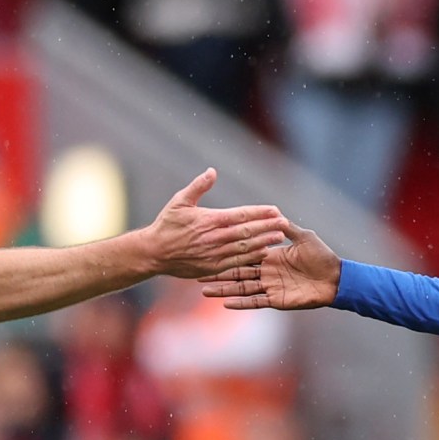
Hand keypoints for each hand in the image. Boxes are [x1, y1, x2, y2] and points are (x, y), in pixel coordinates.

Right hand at [141, 168, 291, 279]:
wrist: (154, 253)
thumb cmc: (166, 225)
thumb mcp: (180, 201)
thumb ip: (198, 186)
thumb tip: (212, 171)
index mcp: (210, 220)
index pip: (241, 214)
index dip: (260, 212)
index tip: (275, 210)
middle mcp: (215, 237)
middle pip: (248, 231)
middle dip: (268, 226)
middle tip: (284, 222)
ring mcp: (215, 254)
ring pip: (245, 247)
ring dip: (264, 241)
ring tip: (279, 237)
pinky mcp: (213, 267)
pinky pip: (237, 262)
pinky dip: (251, 257)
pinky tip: (263, 252)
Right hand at [200, 225, 340, 310]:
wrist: (336, 278)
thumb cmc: (323, 256)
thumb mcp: (304, 237)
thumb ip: (287, 228)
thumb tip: (276, 213)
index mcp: (271, 257)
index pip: (244, 254)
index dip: (227, 252)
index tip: (209, 249)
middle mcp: (267, 273)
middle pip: (237, 273)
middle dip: (217, 274)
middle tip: (197, 273)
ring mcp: (270, 287)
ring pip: (241, 288)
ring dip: (223, 290)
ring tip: (204, 290)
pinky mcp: (277, 300)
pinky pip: (255, 302)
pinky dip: (241, 303)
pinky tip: (225, 303)